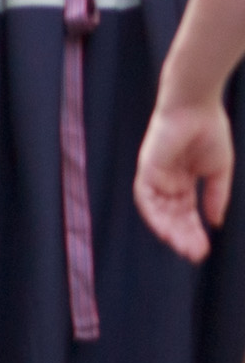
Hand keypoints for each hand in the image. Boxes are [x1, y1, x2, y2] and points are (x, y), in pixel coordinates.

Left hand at [135, 88, 235, 260]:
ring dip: (170, 230)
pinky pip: (145, 197)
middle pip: (172, 216)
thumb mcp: (218, 171)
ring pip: (159, 211)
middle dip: (183, 236)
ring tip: (185, 248)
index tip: (203, 250)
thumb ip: (215, 197)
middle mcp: (167, 181)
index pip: (185, 213)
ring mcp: (156, 176)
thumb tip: (215, 223)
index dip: (193, 232)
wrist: (197, 107)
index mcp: (183, 180)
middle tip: (195, 255)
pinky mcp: (147, 169)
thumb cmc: (209, 132)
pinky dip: (154, 215)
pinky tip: (166, 231)